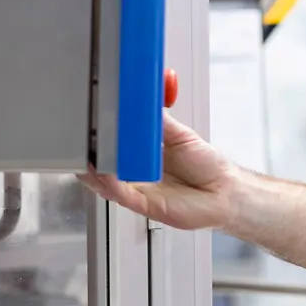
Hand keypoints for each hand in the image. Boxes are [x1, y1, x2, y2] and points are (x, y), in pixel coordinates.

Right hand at [80, 114, 235, 230]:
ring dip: (93, 170)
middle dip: (89, 153)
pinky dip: (111, 184)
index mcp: (143, 156)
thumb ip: (162, 121)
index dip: (100, 135)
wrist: (225, 192)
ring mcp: (139, 191)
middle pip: (103, 165)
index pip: (114, 145)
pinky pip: (122, 195)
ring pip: (106, 182)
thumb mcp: (182, 136)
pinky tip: (106, 172)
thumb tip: (146, 100)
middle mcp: (136, 174)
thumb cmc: (207, 166)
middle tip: (80, 137)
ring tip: (86, 155)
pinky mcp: (145, 205)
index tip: (90, 119)